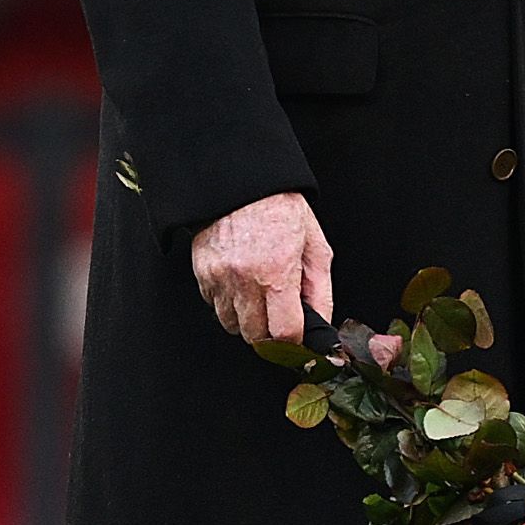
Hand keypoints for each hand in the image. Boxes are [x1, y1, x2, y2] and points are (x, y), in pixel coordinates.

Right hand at [188, 192, 333, 342]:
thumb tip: (322, 322)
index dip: (294, 340)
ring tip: (260, 295)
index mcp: (277, 272)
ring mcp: (220, 278)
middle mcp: (245, 280)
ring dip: (248, 320)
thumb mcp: (315, 245)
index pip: (284, 332)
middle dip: (271, 333)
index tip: (298, 336)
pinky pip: (214, 307)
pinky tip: (241, 284)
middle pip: (256, 336)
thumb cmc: (281, 209)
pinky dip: (229, 304)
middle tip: (279, 315)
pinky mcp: (202, 274)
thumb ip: (320, 289)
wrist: (242, 184)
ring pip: (232, 325)